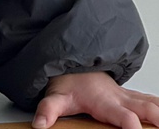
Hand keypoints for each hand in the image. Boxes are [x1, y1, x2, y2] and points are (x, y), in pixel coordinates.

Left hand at [32, 71, 158, 128]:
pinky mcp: (132, 97)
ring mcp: (127, 96)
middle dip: (156, 118)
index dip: (131, 125)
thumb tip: (40, 125)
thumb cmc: (69, 83)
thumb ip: (48, 110)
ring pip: (151, 102)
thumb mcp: (56, 96)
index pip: (123, 115)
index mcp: (104, 102)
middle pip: (145, 108)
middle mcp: (119, 98)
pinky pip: (150, 100)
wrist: (74, 65)